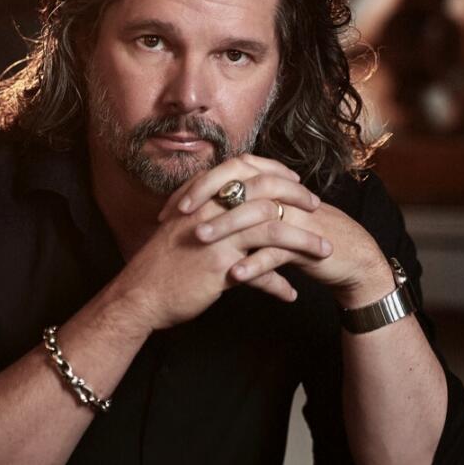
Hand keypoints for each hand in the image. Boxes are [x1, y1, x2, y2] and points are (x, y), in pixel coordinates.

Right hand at [112, 157, 331, 330]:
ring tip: (324, 251)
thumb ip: (208, 215)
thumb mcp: (182, 228)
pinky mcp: (220, 267)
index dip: (275, 173)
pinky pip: (261, 272)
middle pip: (266, 193)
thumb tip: (229, 209)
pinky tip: (291, 294)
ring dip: (304, 241)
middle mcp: (210, 211)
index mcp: (202, 197)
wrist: (139, 294)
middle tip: (317, 207)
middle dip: (297, 198)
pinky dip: (279, 284)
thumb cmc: (161, 264)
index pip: (246, 170)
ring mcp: (217, 238)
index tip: (295, 180)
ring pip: (273, 229)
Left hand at [164, 154, 394, 306]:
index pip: (227, 173)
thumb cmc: (300, 238)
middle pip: (238, 183)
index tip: (169, 208)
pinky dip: (255, 264)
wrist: (347, 257)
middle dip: (205, 197)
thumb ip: (238, 211)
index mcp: (268, 185)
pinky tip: (234, 275)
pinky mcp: (307, 243)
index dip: (195, 188)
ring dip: (225, 227)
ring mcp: (295, 217)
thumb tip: (199, 213)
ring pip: (255, 215)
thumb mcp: (266, 221)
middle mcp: (280, 194)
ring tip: (199, 241)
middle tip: (177, 216)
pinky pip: (278, 252)